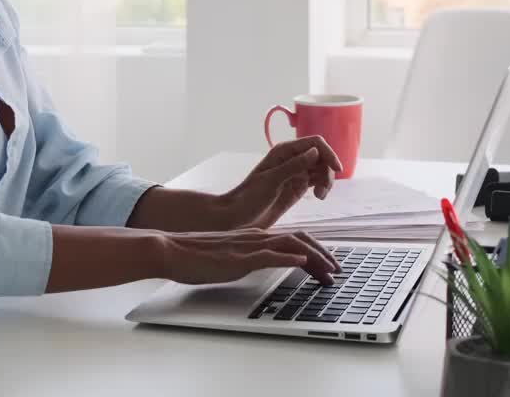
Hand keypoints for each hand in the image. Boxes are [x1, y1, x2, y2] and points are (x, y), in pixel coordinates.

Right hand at [157, 229, 339, 284]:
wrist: (171, 250)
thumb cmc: (195, 256)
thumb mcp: (229, 257)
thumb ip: (248, 258)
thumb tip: (263, 264)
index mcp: (254, 237)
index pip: (293, 239)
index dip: (315, 251)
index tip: (328, 266)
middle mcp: (256, 237)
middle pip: (300, 240)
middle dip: (324, 255)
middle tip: (338, 272)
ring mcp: (248, 246)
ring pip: (290, 246)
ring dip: (314, 258)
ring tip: (329, 272)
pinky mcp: (238, 258)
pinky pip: (268, 256)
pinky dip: (287, 258)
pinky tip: (300, 263)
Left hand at [216, 136, 342, 229]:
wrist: (237, 217)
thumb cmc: (248, 198)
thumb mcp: (271, 181)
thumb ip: (293, 166)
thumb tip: (315, 152)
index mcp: (283, 151)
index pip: (315, 143)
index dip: (328, 153)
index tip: (337, 169)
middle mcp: (291, 159)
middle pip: (322, 157)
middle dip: (327, 171)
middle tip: (322, 190)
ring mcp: (295, 173)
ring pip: (321, 170)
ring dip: (326, 181)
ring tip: (320, 196)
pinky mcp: (297, 187)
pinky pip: (317, 181)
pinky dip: (322, 187)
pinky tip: (319, 197)